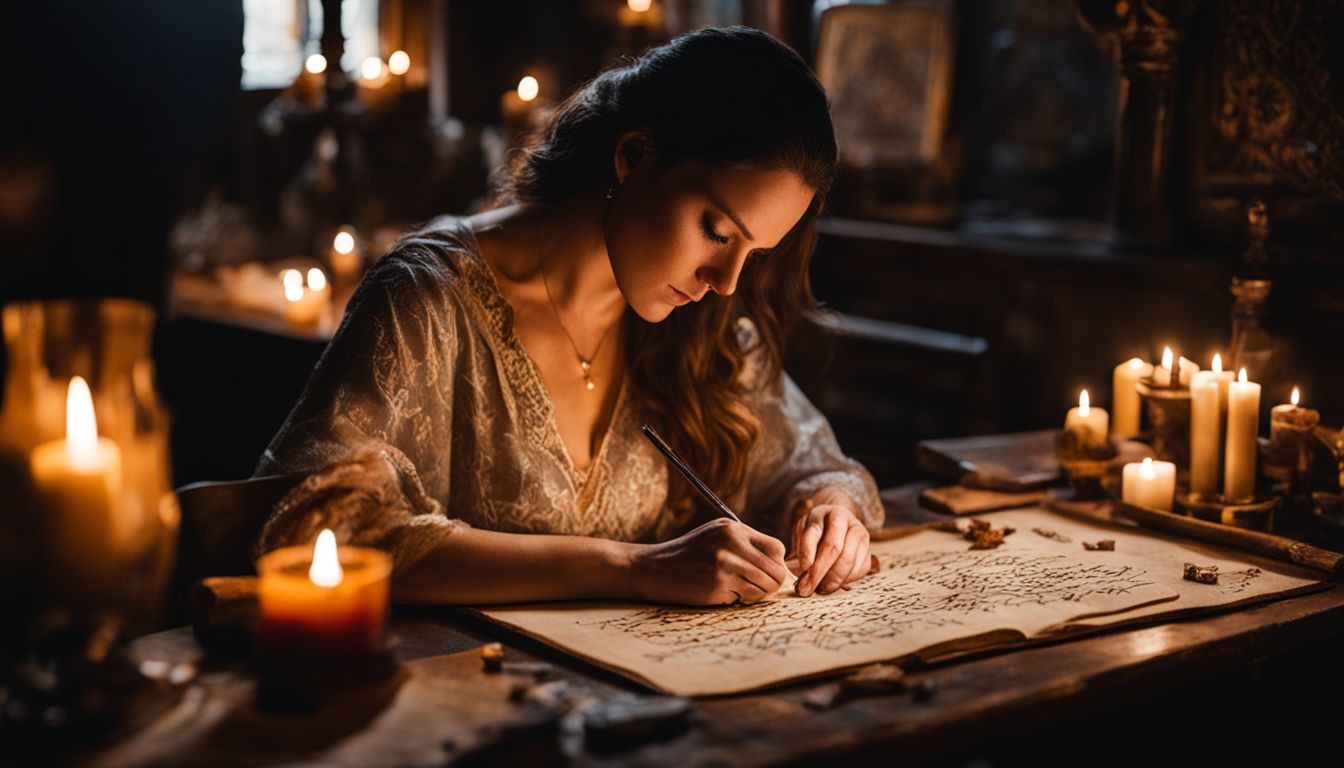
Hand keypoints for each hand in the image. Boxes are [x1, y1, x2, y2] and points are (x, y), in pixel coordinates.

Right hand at [630, 518, 789, 605]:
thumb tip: (781, 564)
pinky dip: (739, 600)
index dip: (777, 563)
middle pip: (775, 571)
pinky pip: (745, 599)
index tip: (768, 572)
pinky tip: (723, 593)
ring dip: (757, 594)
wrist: (654, 568)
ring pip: (764, 588)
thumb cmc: (689, 553)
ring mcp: (723, 566)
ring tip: (740, 590)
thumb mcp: (716, 535)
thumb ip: (745, 543)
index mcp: (733, 529)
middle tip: (760, 588)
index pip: (776, 548)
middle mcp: (730, 544)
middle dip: (773, 584)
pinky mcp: (716, 586)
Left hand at [791, 495, 870, 596]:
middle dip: (818, 572)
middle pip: (833, 547)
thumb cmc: (815, 534)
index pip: (813, 532)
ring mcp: (859, 533)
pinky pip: (859, 568)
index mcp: (821, 513)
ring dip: (832, 580)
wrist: (838, 525)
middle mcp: (844, 519)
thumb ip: (799, 551)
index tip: (802, 569)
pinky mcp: (868, 549)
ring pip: (848, 559)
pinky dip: (845, 581)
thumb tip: (793, 574)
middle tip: (805, 589)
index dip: (807, 551)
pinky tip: (833, 585)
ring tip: (819, 590)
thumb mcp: (802, 535)